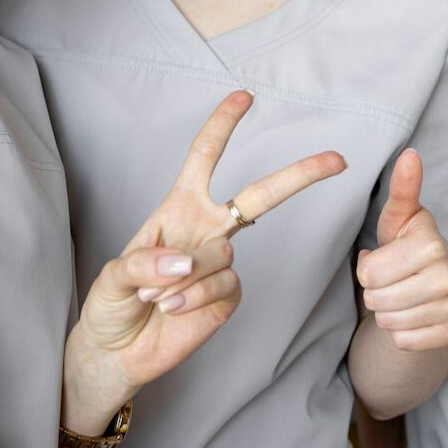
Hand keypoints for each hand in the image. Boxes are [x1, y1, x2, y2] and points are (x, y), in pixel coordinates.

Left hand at [66, 90, 346, 400]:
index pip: (204, 158)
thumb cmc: (111, 304)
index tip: (245, 96)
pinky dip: (196, 297)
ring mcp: (221, 263)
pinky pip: (225, 285)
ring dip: (185, 277)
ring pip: (223, 253)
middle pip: (259, 195)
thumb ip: (145, 262)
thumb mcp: (113, 276)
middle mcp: (206, 229)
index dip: (223, 125)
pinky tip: (174, 308)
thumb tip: (186, 260)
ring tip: (156, 297)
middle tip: (336, 159)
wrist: (119, 351)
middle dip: (298, 175)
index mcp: (178, 208)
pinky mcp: (228, 296)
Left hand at [357, 149, 447, 351]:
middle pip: (376, 301)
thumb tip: (410, 155)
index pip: (369, 273)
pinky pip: (404, 341)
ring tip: (402, 293)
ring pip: (389, 323)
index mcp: (432, 245)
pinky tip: (413, 313)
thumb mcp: (400, 216)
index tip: (386, 257)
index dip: (368, 267)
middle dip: (375, 291)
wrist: (435, 281)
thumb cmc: (409, 244)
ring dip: (387, 311)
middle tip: (393, 278)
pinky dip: (401, 331)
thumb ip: (403, 189)